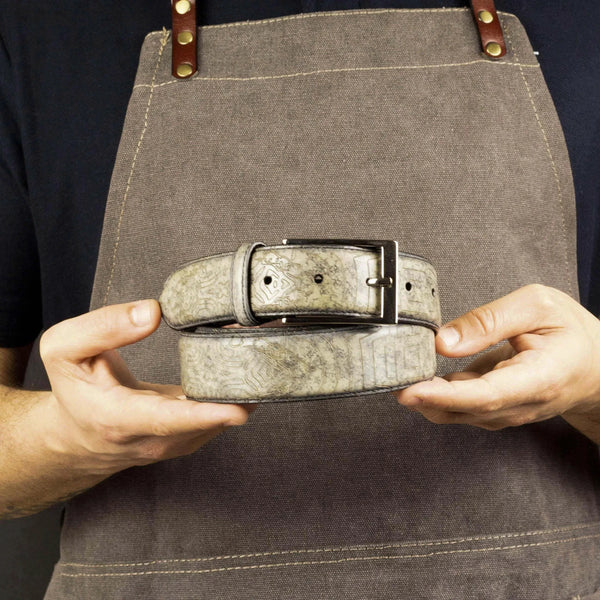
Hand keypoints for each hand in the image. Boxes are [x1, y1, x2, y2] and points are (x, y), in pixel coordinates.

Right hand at [40, 300, 254, 475]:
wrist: (77, 434)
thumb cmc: (74, 389)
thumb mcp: (65, 348)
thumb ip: (104, 326)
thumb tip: (154, 311)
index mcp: (119, 418)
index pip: (168, 421)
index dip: (205, 414)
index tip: (239, 408)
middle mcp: (153, 439)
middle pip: (207, 419)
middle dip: (241, 384)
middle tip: (266, 340)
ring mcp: (176, 443)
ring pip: (221, 418)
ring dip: (244, 383)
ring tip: (262, 339)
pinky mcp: (191, 437)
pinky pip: (221, 416)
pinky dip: (238, 390)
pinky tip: (248, 358)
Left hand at [395, 284, 599, 432]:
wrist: (595, 365)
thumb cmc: (570, 332)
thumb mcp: (537, 306)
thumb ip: (489, 321)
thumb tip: (443, 342)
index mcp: (540, 378)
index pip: (488, 395)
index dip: (445, 395)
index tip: (411, 390)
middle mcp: (522, 404)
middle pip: (465, 409)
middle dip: (423, 397)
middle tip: (389, 378)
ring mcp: (508, 412)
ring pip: (458, 413)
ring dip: (424, 398)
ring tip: (396, 374)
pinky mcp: (495, 409)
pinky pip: (460, 407)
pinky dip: (434, 394)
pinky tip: (416, 375)